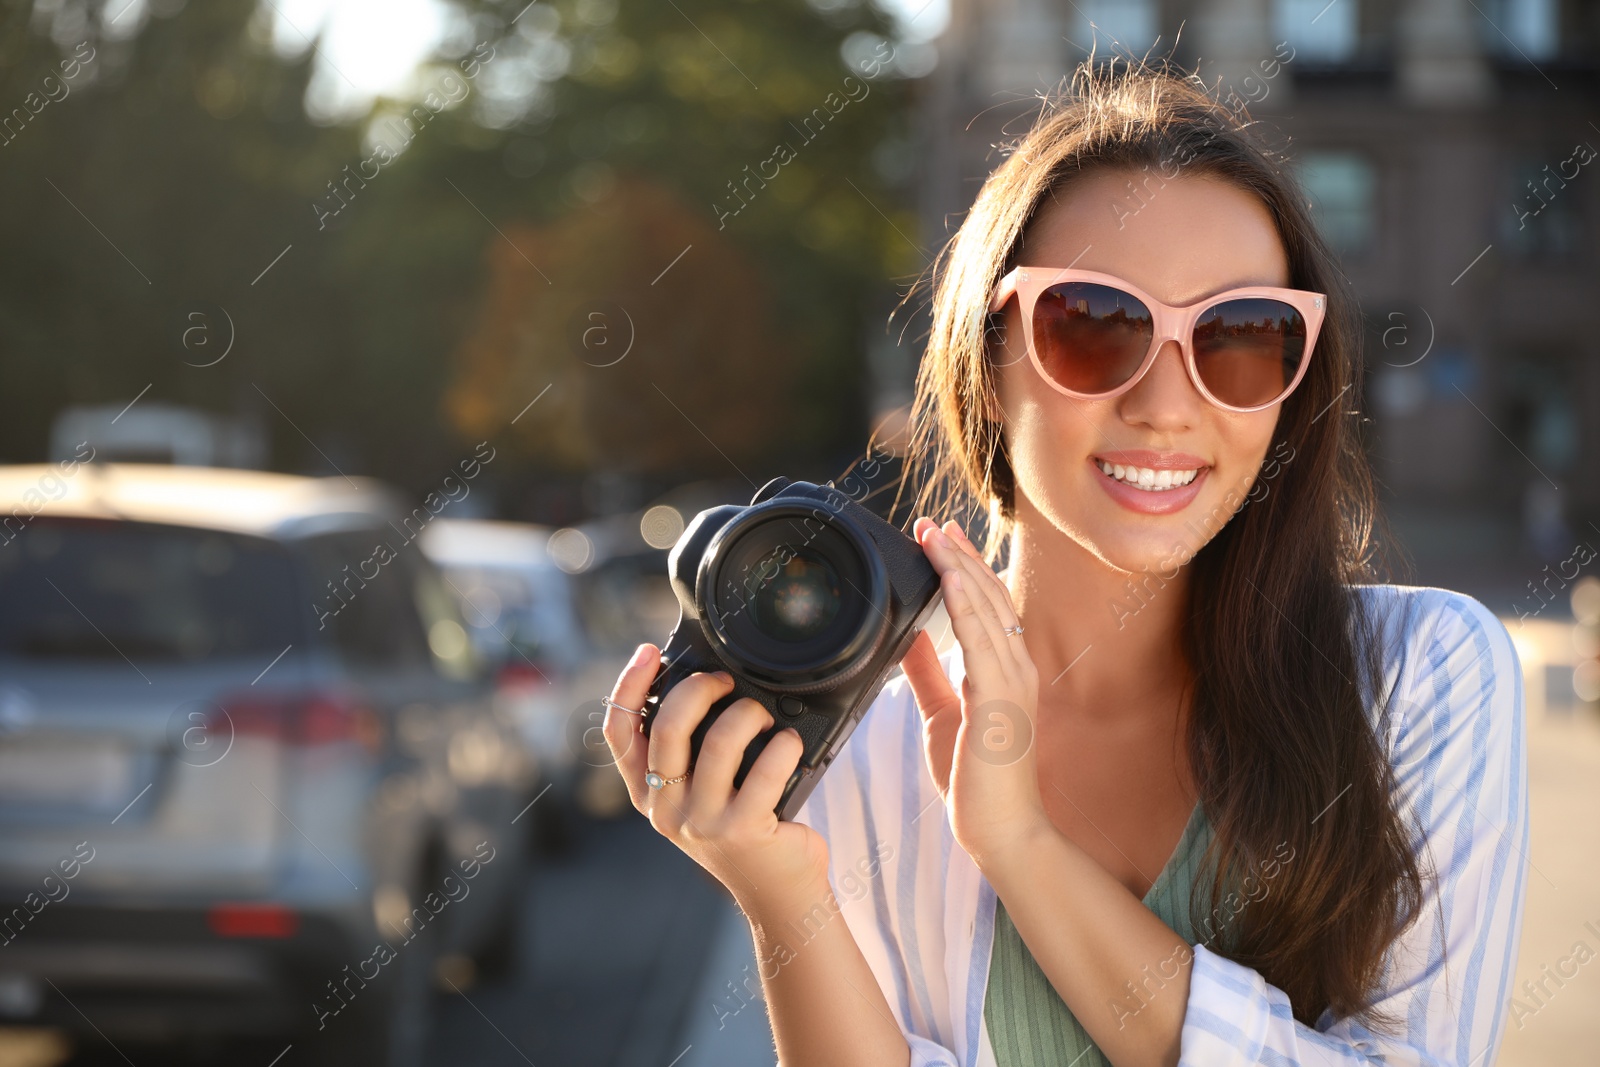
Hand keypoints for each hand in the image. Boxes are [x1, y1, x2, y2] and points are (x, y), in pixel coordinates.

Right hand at [601, 644, 831, 913]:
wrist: (778, 896)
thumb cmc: (745, 833)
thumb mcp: (699, 798)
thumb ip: (688, 756)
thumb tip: (700, 687)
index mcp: (648, 796)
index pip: (620, 734)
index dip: (629, 686)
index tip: (648, 652)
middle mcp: (667, 811)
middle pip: (668, 728)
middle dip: (699, 688)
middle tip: (725, 680)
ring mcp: (703, 823)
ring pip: (719, 742)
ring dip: (748, 714)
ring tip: (763, 716)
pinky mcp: (744, 830)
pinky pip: (765, 769)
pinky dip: (783, 745)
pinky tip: (789, 743)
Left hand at [902, 519, 1047, 868]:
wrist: (1004, 832)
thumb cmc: (978, 781)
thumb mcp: (942, 713)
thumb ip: (928, 673)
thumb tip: (907, 636)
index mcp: (1005, 672)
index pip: (988, 606)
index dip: (965, 568)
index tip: (942, 538)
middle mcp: (1016, 668)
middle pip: (990, 596)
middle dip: (959, 555)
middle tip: (932, 523)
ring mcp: (1013, 681)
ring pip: (986, 608)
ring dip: (957, 566)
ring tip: (933, 534)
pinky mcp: (1000, 699)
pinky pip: (981, 639)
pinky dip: (963, 603)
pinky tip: (946, 578)